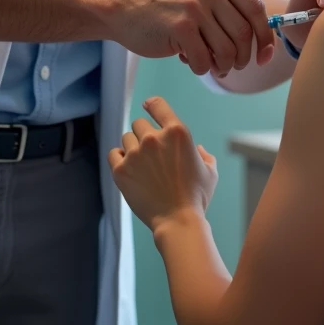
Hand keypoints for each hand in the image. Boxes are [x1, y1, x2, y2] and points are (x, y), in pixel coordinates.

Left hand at [108, 96, 217, 232]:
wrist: (178, 220)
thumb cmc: (197, 196)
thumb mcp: (210, 171)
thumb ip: (204, 155)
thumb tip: (197, 149)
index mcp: (177, 132)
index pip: (158, 105)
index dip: (152, 104)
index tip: (147, 105)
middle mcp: (154, 138)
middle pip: (139, 124)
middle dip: (144, 134)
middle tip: (151, 153)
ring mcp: (135, 154)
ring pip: (126, 138)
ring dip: (132, 147)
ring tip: (141, 164)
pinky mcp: (121, 170)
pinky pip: (114, 153)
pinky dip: (119, 158)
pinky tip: (128, 167)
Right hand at [109, 0, 274, 75]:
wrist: (122, 7)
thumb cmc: (165, 8)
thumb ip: (228, 9)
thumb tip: (262, 42)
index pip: (256, 9)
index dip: (265, 37)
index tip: (263, 57)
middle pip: (244, 33)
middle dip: (242, 58)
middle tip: (231, 66)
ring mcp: (193, 6)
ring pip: (227, 50)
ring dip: (223, 66)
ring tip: (212, 66)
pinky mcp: (179, 26)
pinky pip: (205, 60)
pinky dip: (202, 69)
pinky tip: (191, 62)